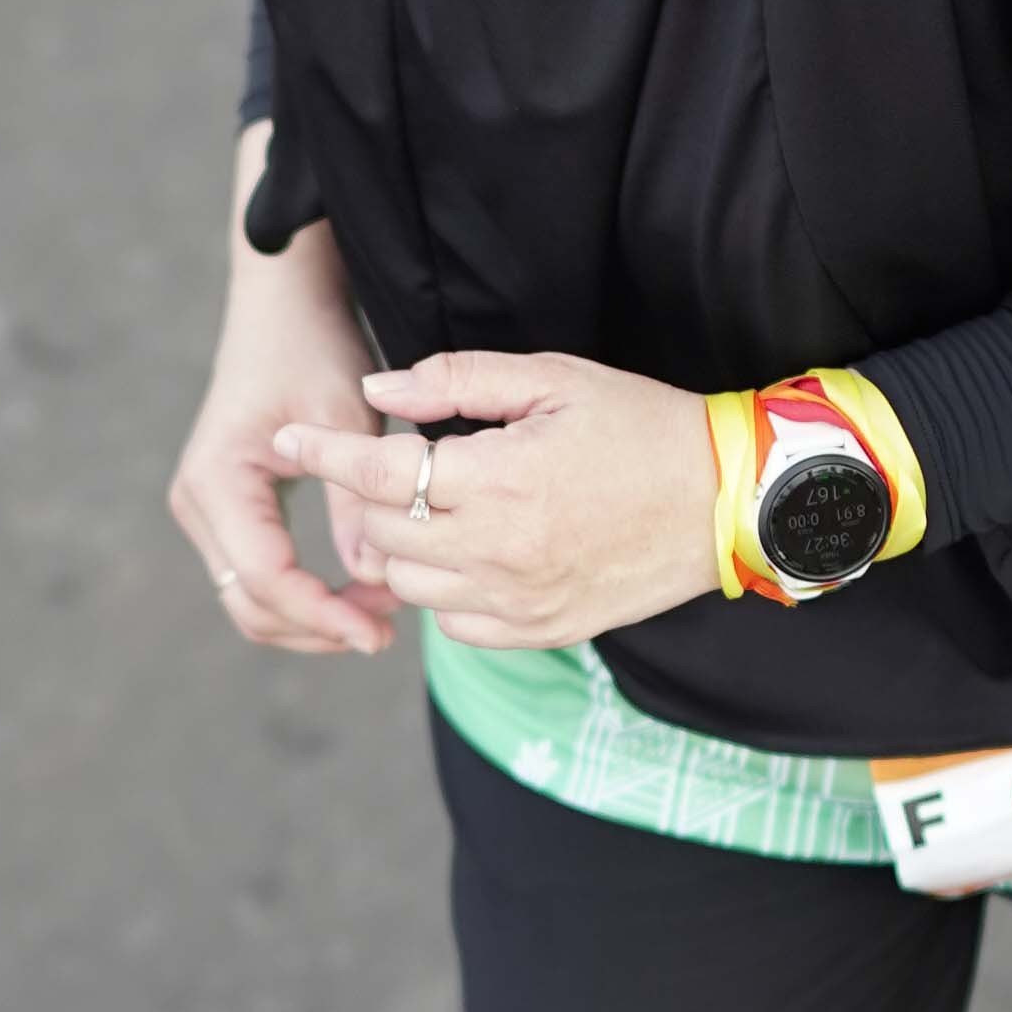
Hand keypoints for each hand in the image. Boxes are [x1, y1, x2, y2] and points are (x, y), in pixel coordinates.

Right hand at [168, 137, 397, 654]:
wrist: (285, 304)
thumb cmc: (316, 347)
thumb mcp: (348, 420)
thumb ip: (356, 505)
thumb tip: (371, 581)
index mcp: (218, 479)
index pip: (267, 578)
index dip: (323, 616)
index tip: (380, 635)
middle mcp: (198, 502)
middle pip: (251, 604)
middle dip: (318, 627)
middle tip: (389, 628)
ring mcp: (205, 510)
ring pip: (251, 600)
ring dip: (312, 618)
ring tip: (381, 611)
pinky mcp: (224, 511)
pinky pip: (257, 576)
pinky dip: (303, 596)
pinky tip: (356, 590)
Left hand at [274, 345, 721, 654]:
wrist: (727, 503)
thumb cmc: (642, 426)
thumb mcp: (554, 380)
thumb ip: (457, 381)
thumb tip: (376, 390)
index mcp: (498, 479)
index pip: (376, 473)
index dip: (321, 453)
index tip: (284, 440)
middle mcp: (498, 550)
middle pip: (383, 534)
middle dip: (371, 499)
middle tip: (389, 468)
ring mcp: (517, 600)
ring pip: (409, 586)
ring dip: (403, 547)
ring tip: (435, 510)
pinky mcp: (538, 632)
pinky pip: (453, 625)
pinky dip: (443, 591)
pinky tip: (470, 553)